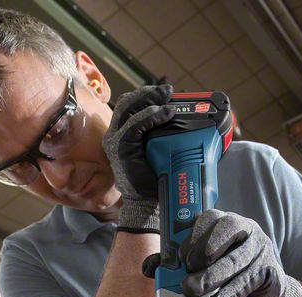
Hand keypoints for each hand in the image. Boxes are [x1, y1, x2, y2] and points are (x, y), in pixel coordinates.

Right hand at [102, 84, 174, 231]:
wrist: (147, 202)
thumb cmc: (155, 179)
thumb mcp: (159, 151)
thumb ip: (163, 135)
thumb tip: (186, 121)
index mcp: (122, 133)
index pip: (130, 105)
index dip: (146, 95)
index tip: (166, 93)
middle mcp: (115, 134)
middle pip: (127, 102)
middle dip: (148, 93)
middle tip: (168, 90)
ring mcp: (115, 141)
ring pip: (129, 109)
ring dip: (150, 100)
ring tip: (168, 99)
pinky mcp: (121, 148)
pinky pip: (134, 125)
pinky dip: (150, 116)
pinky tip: (165, 113)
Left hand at [179, 210, 301, 296]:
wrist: (265, 292)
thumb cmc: (230, 273)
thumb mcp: (205, 265)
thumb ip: (176, 263)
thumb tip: (148, 267)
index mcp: (226, 222)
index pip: (211, 217)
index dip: (194, 234)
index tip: (180, 256)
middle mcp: (246, 229)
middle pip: (228, 229)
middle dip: (205, 250)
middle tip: (187, 271)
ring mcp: (260, 248)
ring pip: (237, 259)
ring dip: (213, 276)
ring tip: (193, 292)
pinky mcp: (268, 271)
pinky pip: (246, 282)